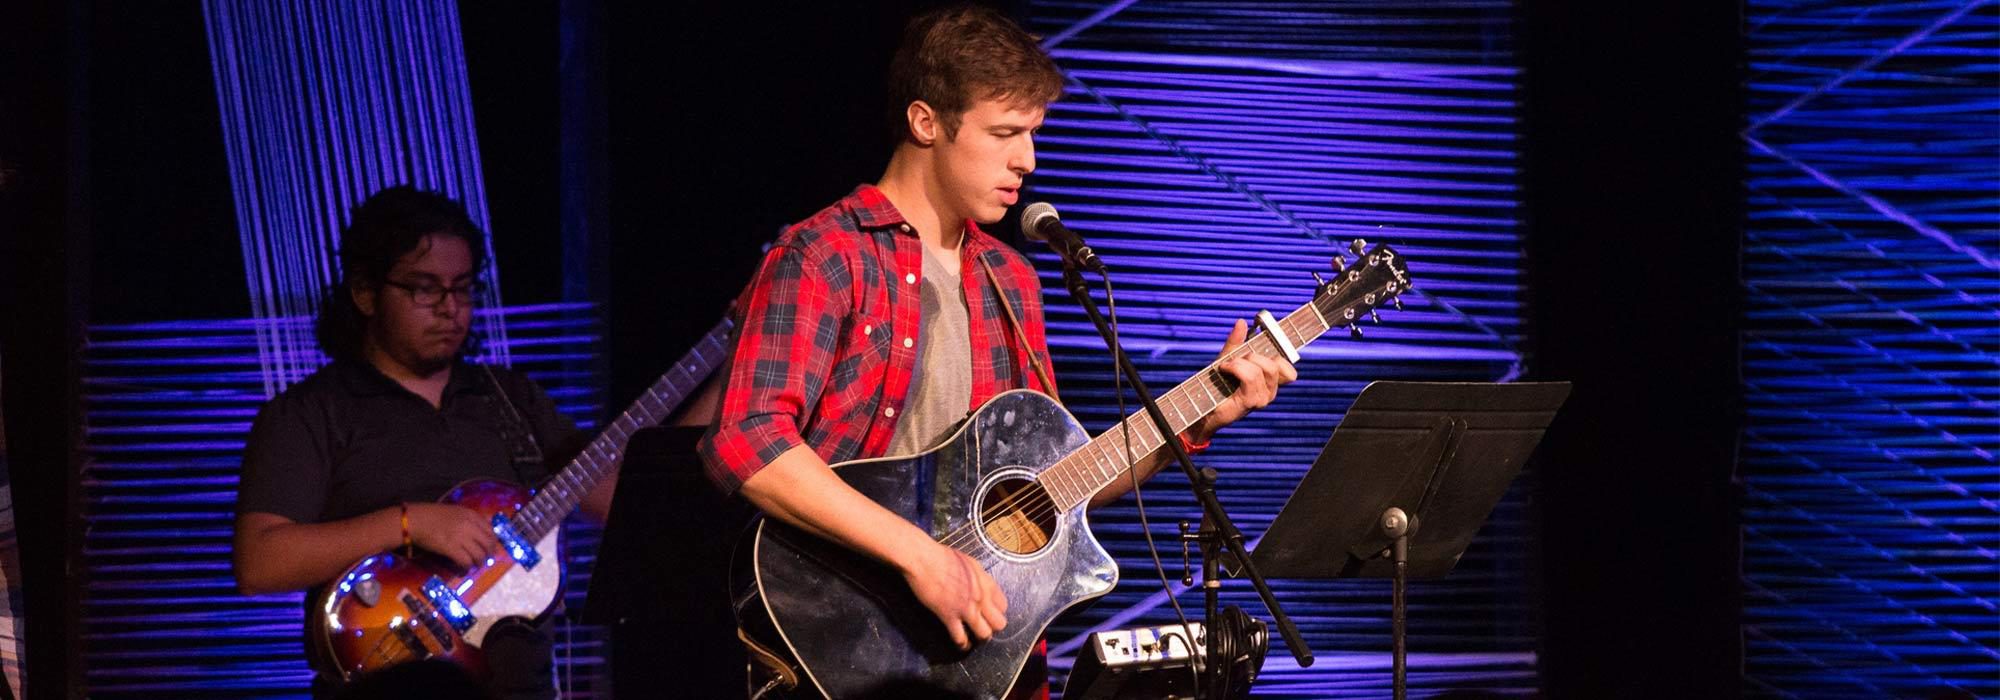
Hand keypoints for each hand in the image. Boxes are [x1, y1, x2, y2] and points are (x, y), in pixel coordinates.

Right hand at [404, 503, 499, 569]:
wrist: (414, 520)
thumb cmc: (431, 515)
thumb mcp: (454, 512)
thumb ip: (467, 519)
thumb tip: (478, 531)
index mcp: (470, 514)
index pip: (490, 530)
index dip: (493, 541)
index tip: (491, 547)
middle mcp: (469, 525)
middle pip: (488, 543)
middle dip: (489, 553)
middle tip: (486, 559)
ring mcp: (461, 537)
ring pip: (479, 554)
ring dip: (479, 563)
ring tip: (476, 566)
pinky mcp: (451, 549)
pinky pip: (466, 561)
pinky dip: (467, 567)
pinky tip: (465, 570)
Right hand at [901, 541, 1007, 650]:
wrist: (923, 560)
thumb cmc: (943, 557)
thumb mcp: (970, 564)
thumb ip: (980, 578)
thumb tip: (982, 587)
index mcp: (986, 583)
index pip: (1003, 605)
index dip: (997, 611)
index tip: (990, 613)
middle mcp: (981, 598)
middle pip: (999, 623)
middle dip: (992, 627)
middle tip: (984, 626)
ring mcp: (966, 609)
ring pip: (984, 634)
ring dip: (980, 638)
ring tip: (975, 638)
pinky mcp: (949, 616)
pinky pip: (960, 638)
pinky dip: (962, 644)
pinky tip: (962, 645)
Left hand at [1194, 319, 1298, 437]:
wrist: (1201, 406)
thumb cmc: (1216, 384)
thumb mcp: (1227, 358)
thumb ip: (1236, 342)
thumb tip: (1242, 322)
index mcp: (1269, 383)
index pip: (1288, 370)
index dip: (1285, 355)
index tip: (1277, 336)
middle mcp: (1269, 392)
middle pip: (1275, 365)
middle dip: (1254, 356)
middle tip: (1237, 360)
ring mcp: (1262, 399)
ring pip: (1261, 369)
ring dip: (1240, 362)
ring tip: (1227, 366)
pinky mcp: (1251, 402)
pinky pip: (1250, 377)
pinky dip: (1235, 368)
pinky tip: (1224, 369)